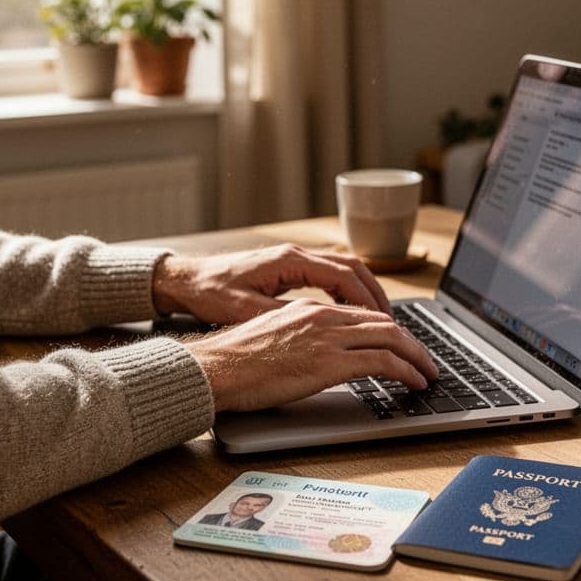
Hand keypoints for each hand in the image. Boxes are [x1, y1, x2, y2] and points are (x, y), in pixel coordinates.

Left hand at [152, 244, 391, 323]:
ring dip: (365, 292)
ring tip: (381, 321)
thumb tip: (322, 326)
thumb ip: (286, 315)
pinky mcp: (288, 268)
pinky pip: (329, 275)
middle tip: (395, 324)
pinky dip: (347, 291)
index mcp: (290, 261)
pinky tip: (352, 313)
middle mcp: (296, 254)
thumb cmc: (211, 293)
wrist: (185, 280)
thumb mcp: (248, 311)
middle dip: (377, 295)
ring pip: (344, 269)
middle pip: (353, 267)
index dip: (369, 301)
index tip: (386, 323)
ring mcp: (294, 259)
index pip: (345, 276)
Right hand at [185, 299, 438, 411]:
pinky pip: (383, 361)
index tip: (401, 345)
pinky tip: (415, 382)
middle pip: (384, 322)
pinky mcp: (330, 361)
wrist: (215, 369)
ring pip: (392, 338)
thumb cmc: (233, 362)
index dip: (389, 330)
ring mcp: (328, 337)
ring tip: (428, 373)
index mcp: (309, 310)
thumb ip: (299, 339)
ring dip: (417, 356)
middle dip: (411, 342)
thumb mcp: (271, 338)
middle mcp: (323, 317)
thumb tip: (313, 356)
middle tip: (425, 360)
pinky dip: (407, 370)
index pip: (362, 314)